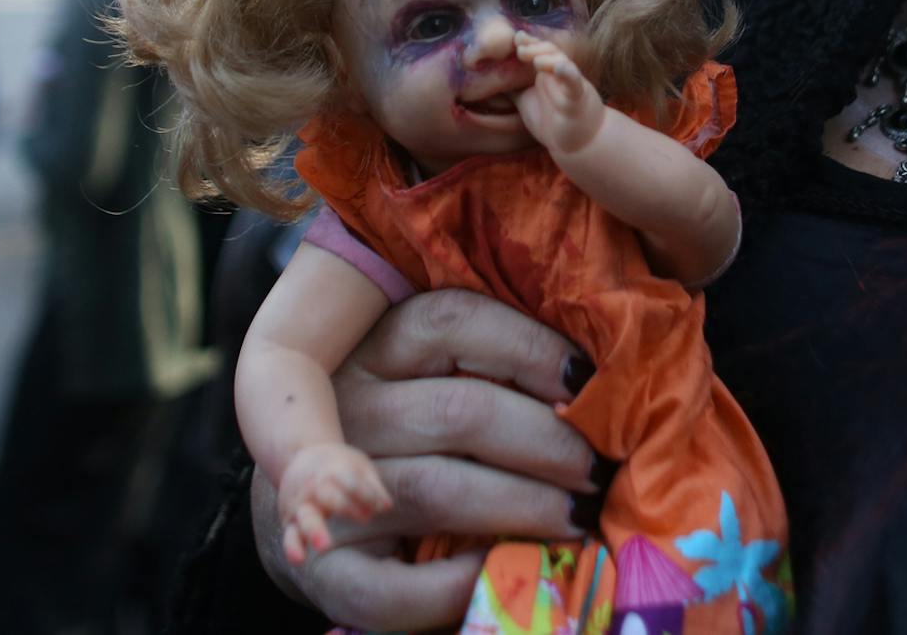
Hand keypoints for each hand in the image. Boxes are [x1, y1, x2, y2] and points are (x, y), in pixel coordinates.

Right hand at [252, 290, 612, 630]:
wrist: (308, 508)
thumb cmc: (403, 430)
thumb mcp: (428, 370)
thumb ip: (490, 362)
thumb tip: (588, 381)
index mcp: (375, 343)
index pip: (453, 320)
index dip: (531, 349)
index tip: (588, 381)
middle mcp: (343, 406)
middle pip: (460, 410)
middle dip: (548, 441)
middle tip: (598, 468)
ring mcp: (328, 492)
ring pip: (439, 489)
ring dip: (525, 506)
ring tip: (580, 517)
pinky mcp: (326, 570)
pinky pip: (392, 585)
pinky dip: (454, 584)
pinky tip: (500, 568)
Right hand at [277, 441, 391, 565]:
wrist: (300, 456)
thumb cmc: (338, 466)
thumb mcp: (358, 466)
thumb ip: (372, 486)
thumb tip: (387, 506)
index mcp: (333, 470)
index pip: (351, 480)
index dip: (367, 493)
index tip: (381, 506)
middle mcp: (313, 487)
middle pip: (328, 495)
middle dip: (345, 506)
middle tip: (365, 519)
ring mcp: (299, 504)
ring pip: (306, 517)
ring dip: (314, 531)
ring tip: (324, 547)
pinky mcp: (289, 522)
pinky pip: (289, 536)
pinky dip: (292, 548)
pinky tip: (299, 560)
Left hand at [513, 31, 605, 154]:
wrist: (578, 143)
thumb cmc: (551, 119)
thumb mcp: (525, 100)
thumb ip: (511, 87)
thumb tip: (484, 80)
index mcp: (546, 72)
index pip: (538, 50)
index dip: (528, 42)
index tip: (515, 37)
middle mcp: (559, 74)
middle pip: (550, 51)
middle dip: (535, 46)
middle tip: (519, 47)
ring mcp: (569, 84)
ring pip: (562, 63)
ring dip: (549, 58)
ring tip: (535, 60)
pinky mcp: (578, 98)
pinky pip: (574, 83)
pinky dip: (568, 74)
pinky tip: (560, 68)